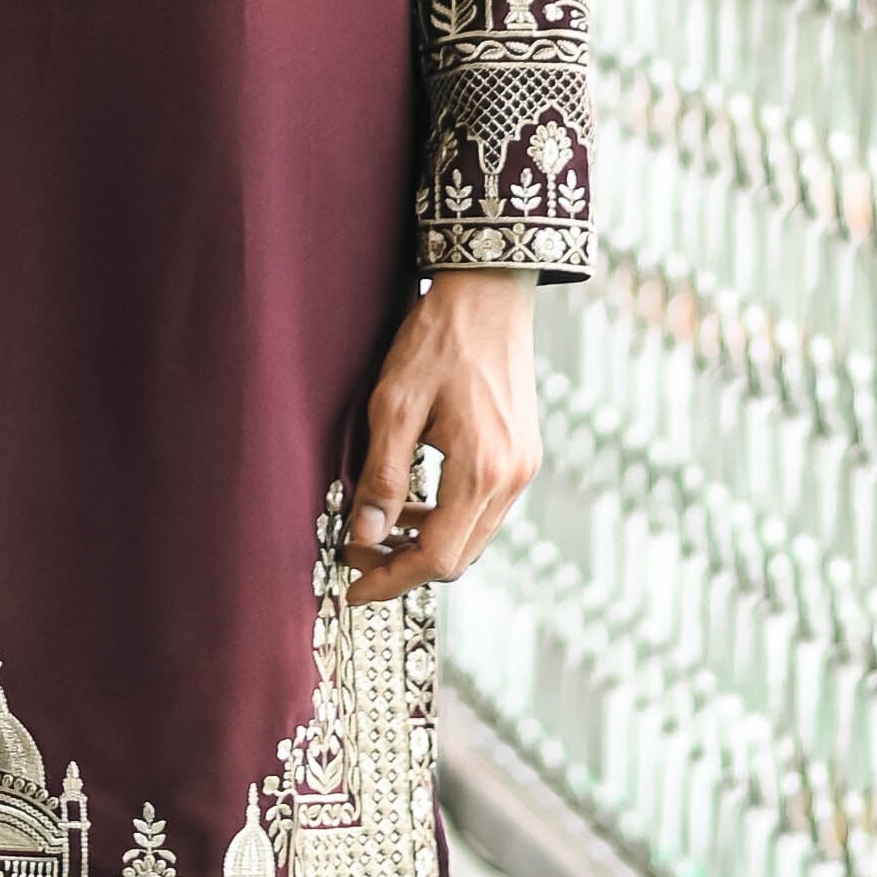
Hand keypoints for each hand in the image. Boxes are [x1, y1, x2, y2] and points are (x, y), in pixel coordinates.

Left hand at [343, 269, 539, 601]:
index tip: (353, 585)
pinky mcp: (523, 455)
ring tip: (379, 528)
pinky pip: (485, 509)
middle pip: (458, 557)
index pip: (437, 558)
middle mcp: (512, 478)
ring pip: (473, 537)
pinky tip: (415, 502)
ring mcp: (523, 468)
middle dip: (405, 565)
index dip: (390, 578)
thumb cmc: (439, 339)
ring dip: (427, 543)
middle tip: (357, 554)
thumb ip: (382, 477)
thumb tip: (363, 538)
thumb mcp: (394, 405)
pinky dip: (448, 518)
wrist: (490, 292)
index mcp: (482, 471)